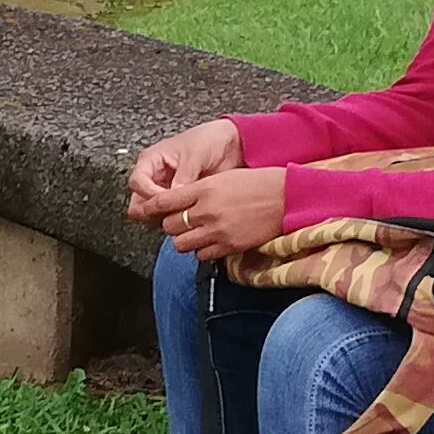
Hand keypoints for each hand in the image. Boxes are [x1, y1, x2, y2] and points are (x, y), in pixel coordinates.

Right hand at [127, 118, 244, 223]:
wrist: (230, 144)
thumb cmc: (209, 140)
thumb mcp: (195, 155)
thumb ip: (184, 176)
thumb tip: (175, 195)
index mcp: (151, 160)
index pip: (137, 183)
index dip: (150, 194)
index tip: (168, 199)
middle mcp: (154, 177)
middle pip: (139, 203)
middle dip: (154, 211)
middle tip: (173, 212)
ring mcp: (165, 190)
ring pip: (153, 213)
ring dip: (166, 217)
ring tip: (185, 213)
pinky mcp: (178, 200)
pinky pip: (170, 215)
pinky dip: (178, 219)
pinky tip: (191, 215)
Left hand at [159, 166, 291, 259]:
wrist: (286, 197)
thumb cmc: (256, 184)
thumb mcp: (223, 178)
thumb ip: (198, 191)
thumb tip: (177, 202)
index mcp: (204, 189)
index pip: (164, 201)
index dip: (152, 208)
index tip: (147, 210)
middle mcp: (207, 210)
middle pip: (169, 226)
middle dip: (171, 225)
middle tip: (180, 222)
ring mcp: (217, 231)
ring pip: (181, 244)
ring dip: (184, 239)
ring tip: (195, 232)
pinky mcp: (228, 246)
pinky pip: (201, 255)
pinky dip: (201, 250)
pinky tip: (210, 241)